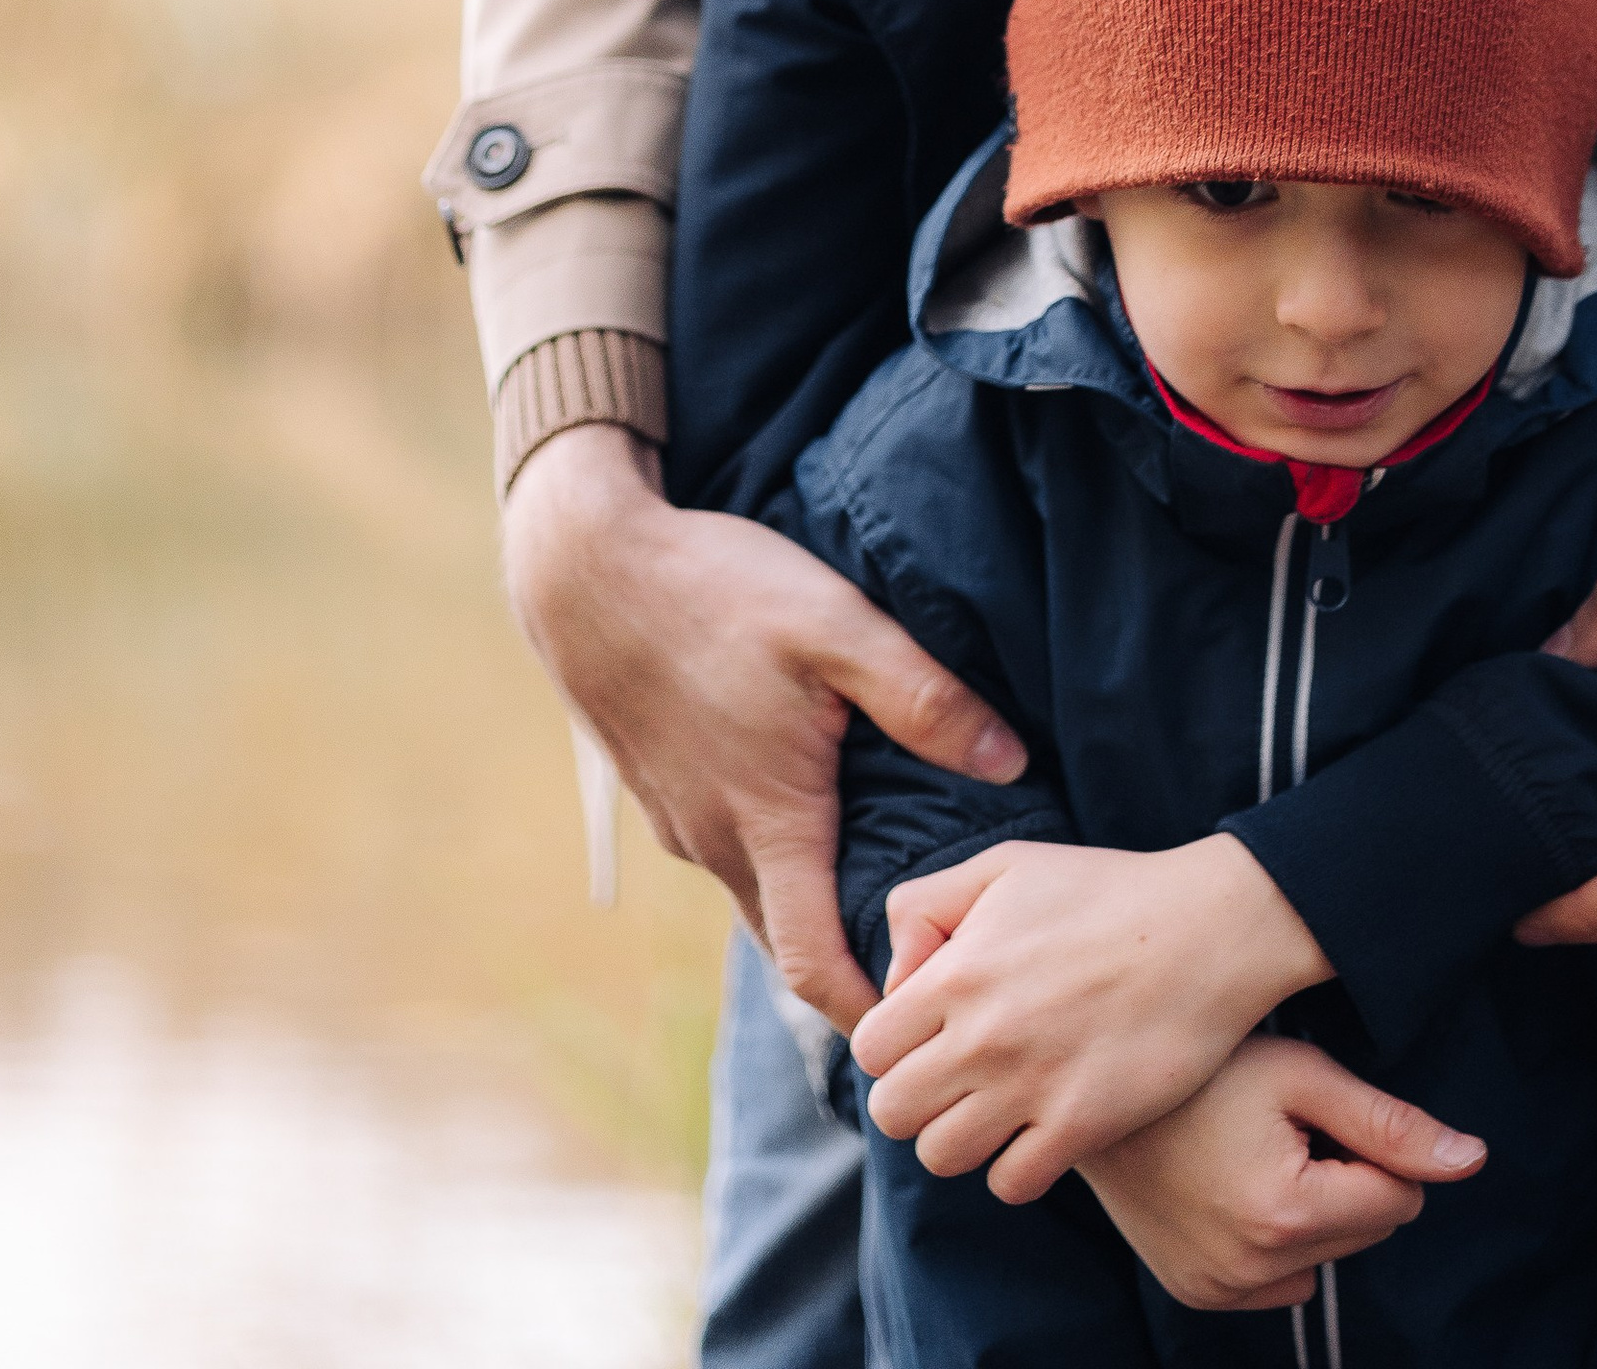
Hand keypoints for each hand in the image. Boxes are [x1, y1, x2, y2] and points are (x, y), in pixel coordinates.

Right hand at [503, 422, 1025, 1027]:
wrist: (586, 570)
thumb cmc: (713, 592)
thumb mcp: (837, 626)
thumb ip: (924, 698)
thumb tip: (1010, 764)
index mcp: (767, 822)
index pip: (816, 965)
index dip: (869, 1009)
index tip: (923, 1026)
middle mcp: (715, 841)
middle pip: (788, 940)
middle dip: (849, 967)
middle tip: (922, 961)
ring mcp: (679, 819)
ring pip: (755, 890)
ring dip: (809, 903)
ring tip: (880, 882)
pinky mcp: (660, 787)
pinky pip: (725, 846)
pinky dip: (770, 853)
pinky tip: (809, 804)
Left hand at [851, 832, 1332, 1196]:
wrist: (1209, 928)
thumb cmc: (1107, 891)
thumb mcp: (1005, 866)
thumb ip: (925, 907)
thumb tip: (897, 977)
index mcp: (958, 972)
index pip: (870, 1048)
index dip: (891, 1047)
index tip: (927, 1036)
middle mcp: (983, 1036)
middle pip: (892, 1114)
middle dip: (915, 1099)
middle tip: (955, 1077)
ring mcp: (1031, 1085)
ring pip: (941, 1157)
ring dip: (959, 1138)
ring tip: (994, 1106)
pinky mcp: (1081, 1125)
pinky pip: (1010, 1184)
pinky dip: (1015, 1167)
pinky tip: (1038, 1130)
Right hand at [1079, 1038, 1483, 1312]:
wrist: (1095, 1089)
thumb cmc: (1203, 1066)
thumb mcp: (1303, 1073)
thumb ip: (1391, 1125)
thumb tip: (1473, 1161)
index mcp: (1287, 1213)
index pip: (1399, 1200)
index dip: (1377, 1146)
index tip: (1325, 1109)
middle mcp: (1253, 1269)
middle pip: (1366, 1232)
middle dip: (1348, 1178)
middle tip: (1288, 1124)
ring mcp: (1219, 1289)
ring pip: (1325, 1258)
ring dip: (1315, 1212)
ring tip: (1260, 1150)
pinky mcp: (1197, 1293)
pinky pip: (1277, 1282)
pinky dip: (1277, 1241)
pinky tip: (1238, 1184)